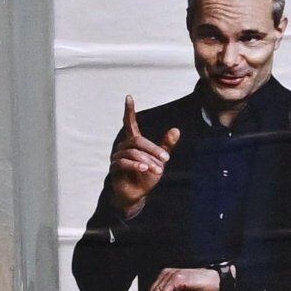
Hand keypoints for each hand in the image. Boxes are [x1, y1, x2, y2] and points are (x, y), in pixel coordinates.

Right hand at [100, 97, 167, 219]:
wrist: (138, 193)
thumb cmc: (147, 175)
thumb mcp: (160, 160)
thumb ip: (166, 146)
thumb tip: (176, 129)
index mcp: (134, 143)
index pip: (129, 123)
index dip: (129, 111)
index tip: (129, 97)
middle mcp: (123, 147)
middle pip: (137, 140)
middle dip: (153, 149)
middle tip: (166, 160)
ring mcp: (117, 157)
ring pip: (132, 152)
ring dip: (148, 160)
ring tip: (158, 169)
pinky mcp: (114, 168)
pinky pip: (122, 162)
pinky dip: (135, 164)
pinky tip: (144, 168)